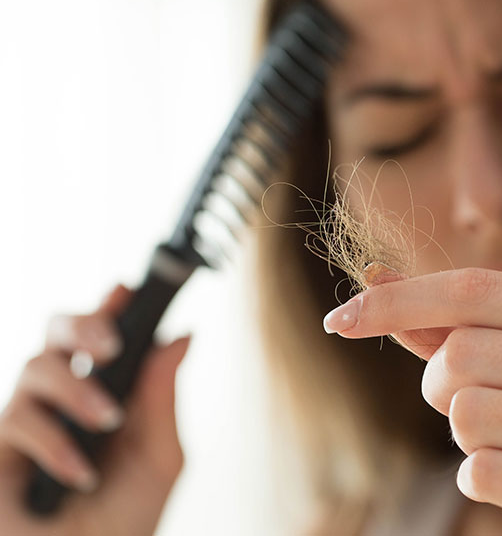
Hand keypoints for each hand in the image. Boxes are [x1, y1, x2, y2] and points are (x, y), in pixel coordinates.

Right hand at [0, 283, 189, 535]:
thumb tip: (183, 336)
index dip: (110, 307)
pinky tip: (80, 472)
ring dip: (77, 389)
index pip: (103, 337)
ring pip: (35, 367)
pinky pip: (17, 420)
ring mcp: (29, 421)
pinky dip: (54, 442)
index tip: (125, 289)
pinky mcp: (1, 450)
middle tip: (110, 343)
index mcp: (107, 392)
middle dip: (81, 323)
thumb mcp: (157, 455)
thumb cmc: (125, 518)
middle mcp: (65, 398)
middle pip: (56, 333)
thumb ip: (162, 396)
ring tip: (109, 420)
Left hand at [323, 265, 501, 535]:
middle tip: (469, 405)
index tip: (341, 318)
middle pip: (461, 354)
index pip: (474, 288)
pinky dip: (478, 478)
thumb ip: (451, 322)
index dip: (398, 300)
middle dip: (439, 386)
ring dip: (462, 434)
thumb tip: (374, 277)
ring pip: (465, 413)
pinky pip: (482, 471)